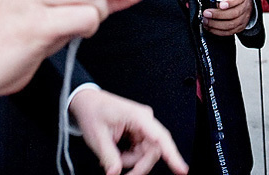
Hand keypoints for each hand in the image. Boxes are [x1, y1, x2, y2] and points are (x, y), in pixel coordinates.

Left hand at [70, 88, 187, 174]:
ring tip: (113, 156)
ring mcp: (142, 127)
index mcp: (137, 116)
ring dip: (131, 161)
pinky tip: (117, 151)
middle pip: (153, 151)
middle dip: (139, 165)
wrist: (86, 101)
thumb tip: (116, 172)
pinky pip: (140, 152)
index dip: (172, 155)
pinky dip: (129, 157)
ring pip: (146, 154)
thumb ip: (108, 157)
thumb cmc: (92, 110)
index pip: (160, 137)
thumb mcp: (97, 136)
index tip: (181, 170)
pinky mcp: (139, 132)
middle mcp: (144, 120)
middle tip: (122, 173)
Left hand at [202, 0, 252, 35]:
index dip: (229, 2)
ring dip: (216, 24)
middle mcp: (244, 7)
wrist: (246, 1)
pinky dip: (218, 31)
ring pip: (231, 24)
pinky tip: (210, 27)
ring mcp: (243, 18)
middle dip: (217, 15)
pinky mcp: (240, 26)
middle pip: (233, 13)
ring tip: (206, 21)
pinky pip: (229, 32)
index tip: (220, 4)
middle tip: (206, 13)